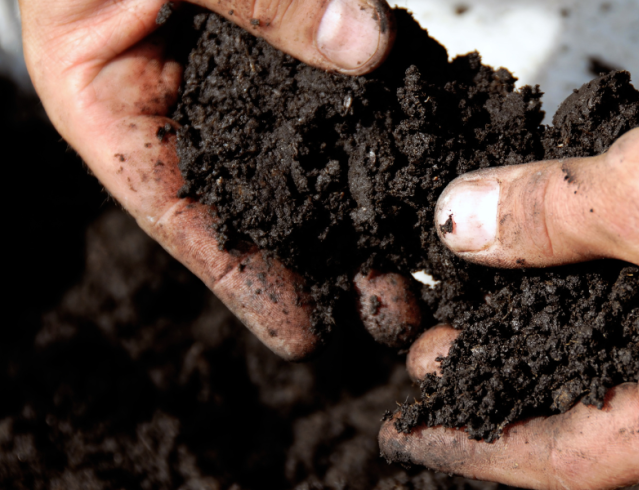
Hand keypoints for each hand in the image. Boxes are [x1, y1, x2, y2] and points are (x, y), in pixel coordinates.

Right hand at [20, 0, 395, 358]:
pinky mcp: (294, 28)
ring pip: (309, 148)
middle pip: (260, 197)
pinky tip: (425, 157)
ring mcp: (243, 65)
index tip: (304, 335)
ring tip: (424, 256)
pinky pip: (342, 80)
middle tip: (394, 309)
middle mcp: (183, 95)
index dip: (242, 280)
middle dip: (327, 256)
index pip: (180, 214)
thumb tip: (365, 47)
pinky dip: (382, 119)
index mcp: (113, 99)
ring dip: (365, 201)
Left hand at [380, 18, 638, 488]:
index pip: (572, 459)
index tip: (418, 431)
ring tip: (474, 311)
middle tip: (435, 362)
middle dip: (505, 385)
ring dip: (541, 329)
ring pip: (614, 352)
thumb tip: (461, 224)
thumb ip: (546, 217)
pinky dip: (584, 283)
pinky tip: (546, 258)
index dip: (483, 447)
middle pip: (590, 410)